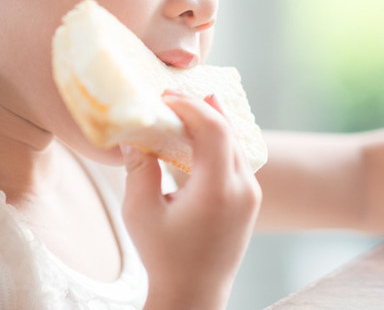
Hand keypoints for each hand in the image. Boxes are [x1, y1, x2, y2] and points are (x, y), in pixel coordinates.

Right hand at [121, 92, 260, 309]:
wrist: (194, 293)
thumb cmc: (163, 255)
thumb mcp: (141, 211)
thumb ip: (138, 169)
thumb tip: (132, 135)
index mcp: (217, 191)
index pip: (214, 130)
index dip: (191, 106)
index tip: (166, 97)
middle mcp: (242, 190)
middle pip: (229, 132)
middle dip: (203, 107)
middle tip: (176, 94)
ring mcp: (251, 195)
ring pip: (238, 143)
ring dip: (215, 122)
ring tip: (191, 103)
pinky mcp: (251, 200)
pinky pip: (239, 158)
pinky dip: (221, 141)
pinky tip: (204, 132)